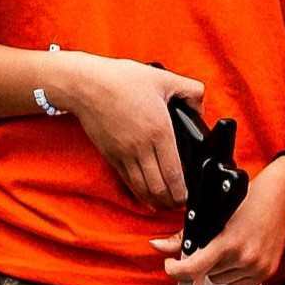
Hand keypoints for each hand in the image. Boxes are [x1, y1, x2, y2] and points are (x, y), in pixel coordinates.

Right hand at [54, 53, 207, 211]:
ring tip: (166, 205)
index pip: (174, 173)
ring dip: (155, 201)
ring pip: (141, 189)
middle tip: (181, 204)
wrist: (84, 85)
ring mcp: (123, 153)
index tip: (190, 195)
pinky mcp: (110, 155)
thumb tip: (200, 106)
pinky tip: (146, 196)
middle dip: (171, 202)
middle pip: (158, 188)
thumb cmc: (122, 80)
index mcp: (160, 131)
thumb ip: (190, 91)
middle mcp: (141, 147)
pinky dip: (138, 193)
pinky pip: (126, 180)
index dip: (183, 191)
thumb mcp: (164, 78)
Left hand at [165, 154, 284, 284]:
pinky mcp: (267, 272)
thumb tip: (157, 246)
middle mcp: (243, 258)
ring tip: (230, 249)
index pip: (192, 270)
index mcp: (227, 243)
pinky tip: (240, 257)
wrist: (279, 199)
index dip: (176, 271)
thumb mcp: (210, 215)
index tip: (171, 266)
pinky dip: (235, 275)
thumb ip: (180, 237)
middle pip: (206, 275)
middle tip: (214, 245)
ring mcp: (257, 267)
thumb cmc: (245, 202)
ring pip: (221, 281)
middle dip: (205, 263)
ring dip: (220, 270)